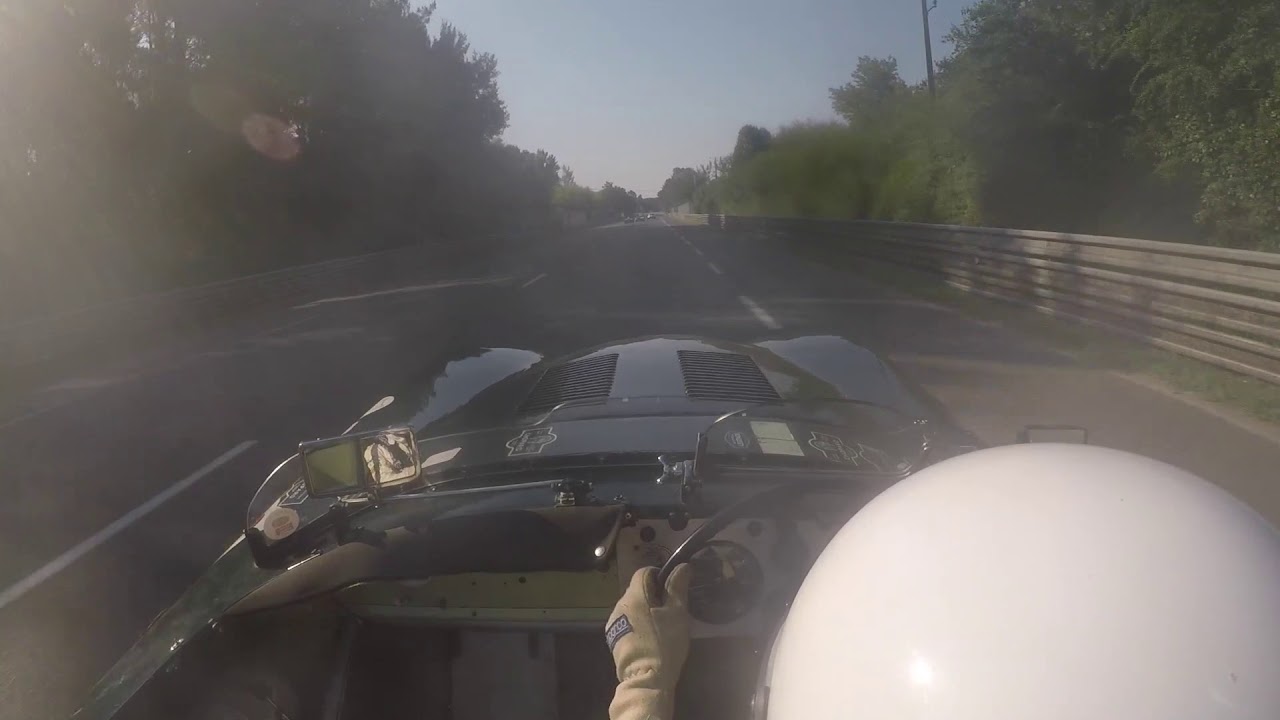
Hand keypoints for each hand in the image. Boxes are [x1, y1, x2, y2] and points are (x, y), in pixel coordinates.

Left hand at [606, 565, 692, 719]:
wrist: (647, 679)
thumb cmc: (665, 643)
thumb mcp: (677, 614)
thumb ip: (678, 587)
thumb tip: (682, 566)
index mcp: (634, 596)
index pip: (644, 572)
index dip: (659, 575)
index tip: (672, 589)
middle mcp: (619, 605)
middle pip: (637, 589)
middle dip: (653, 594)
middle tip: (670, 610)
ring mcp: (614, 622)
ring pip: (631, 606)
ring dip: (644, 609)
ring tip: (660, 626)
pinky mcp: (613, 638)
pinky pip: (626, 622)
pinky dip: (637, 623)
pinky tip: (648, 638)